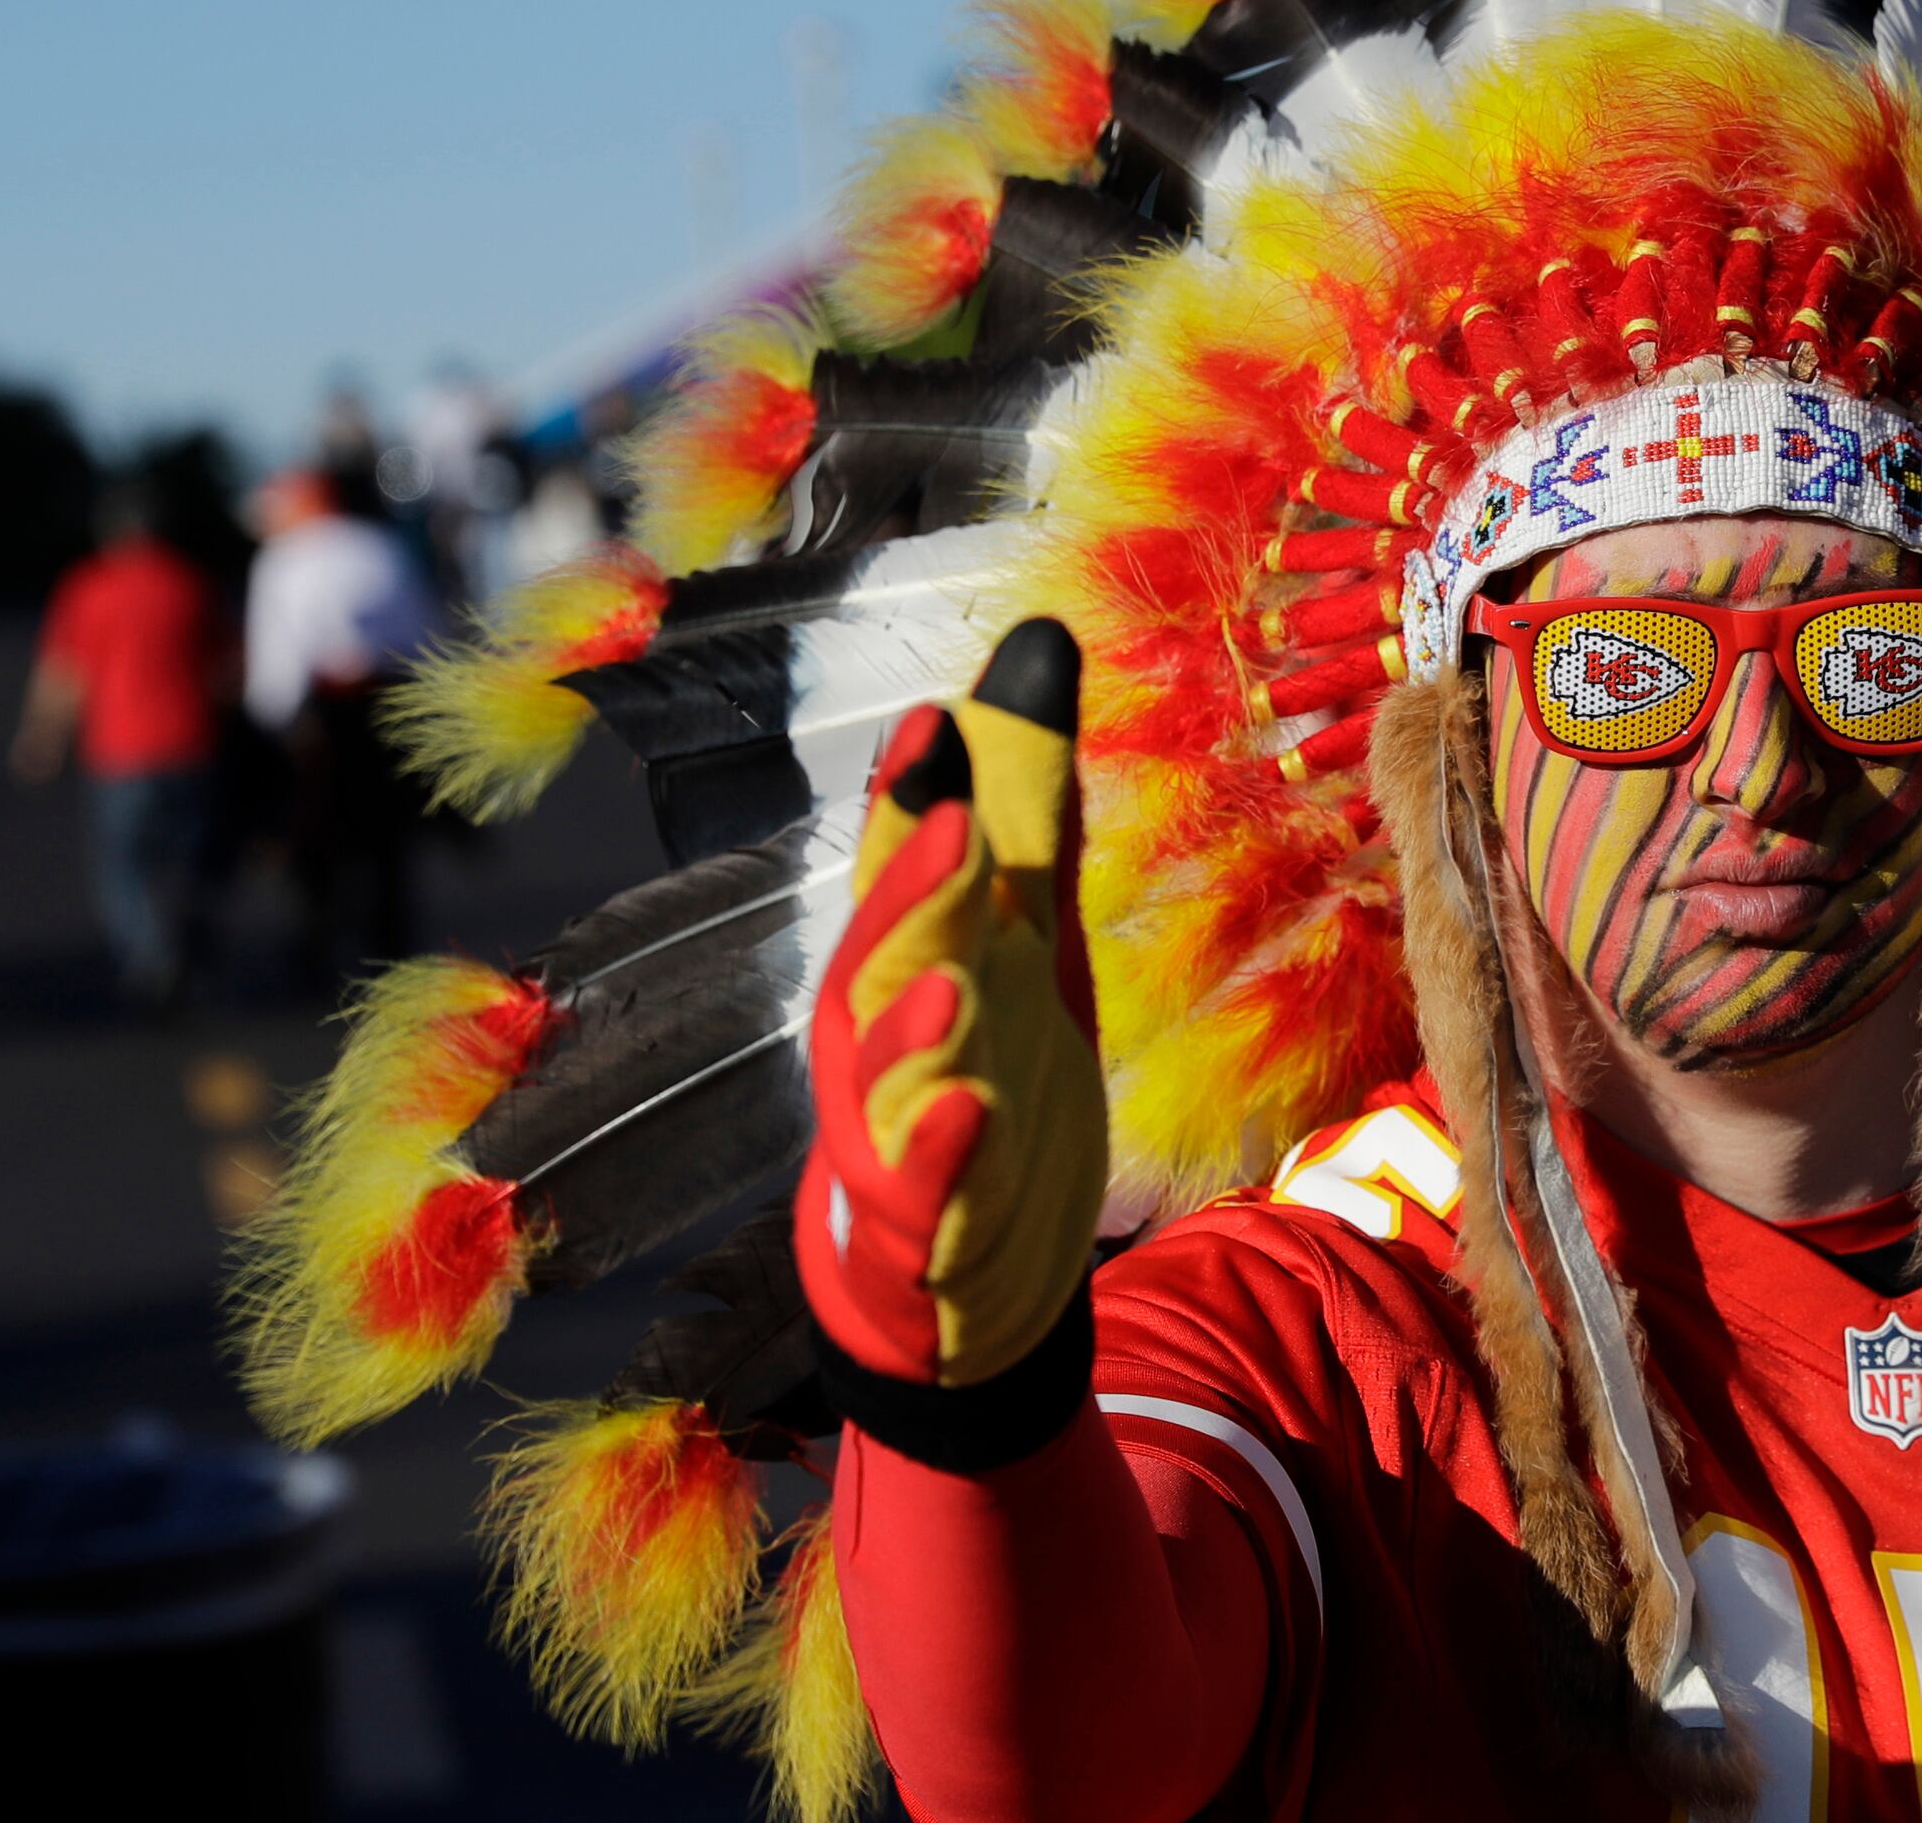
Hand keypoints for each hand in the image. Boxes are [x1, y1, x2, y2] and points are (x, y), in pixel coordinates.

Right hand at [796, 620, 1103, 1389]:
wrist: (958, 1279)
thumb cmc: (984, 1078)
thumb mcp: (1027, 938)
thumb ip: (1030, 806)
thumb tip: (1044, 643)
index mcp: (905, 958)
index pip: (901, 865)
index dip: (914, 795)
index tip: (939, 720)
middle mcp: (877, 1037)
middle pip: (885, 953)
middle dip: (911, 892)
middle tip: (950, 823)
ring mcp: (885, 1135)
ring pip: (881, 1075)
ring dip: (910, 1030)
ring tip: (953, 986)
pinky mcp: (913, 1232)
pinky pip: (914, 1194)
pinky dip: (933, 1159)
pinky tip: (965, 1117)